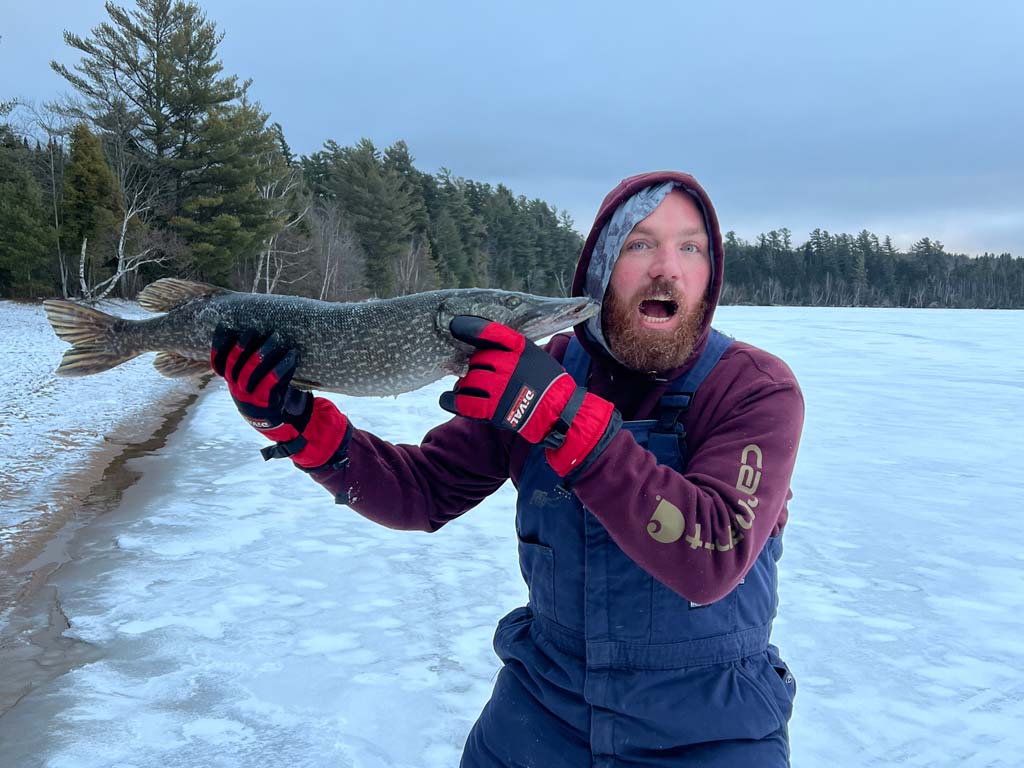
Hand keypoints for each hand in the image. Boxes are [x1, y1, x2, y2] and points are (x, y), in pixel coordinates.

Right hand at [211, 326, 347, 468]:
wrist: (271, 422)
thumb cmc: (263, 392)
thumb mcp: (251, 379)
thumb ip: (250, 360)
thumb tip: (257, 331)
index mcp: (229, 380)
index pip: (217, 361)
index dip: (218, 345)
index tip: (223, 326)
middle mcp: (235, 387)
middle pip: (233, 362)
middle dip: (242, 344)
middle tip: (253, 329)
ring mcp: (247, 395)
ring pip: (250, 370)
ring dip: (264, 351)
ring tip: (276, 337)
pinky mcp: (263, 401)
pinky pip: (271, 381)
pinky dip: (282, 366)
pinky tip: (291, 355)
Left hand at [439, 316, 617, 475]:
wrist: (560, 413)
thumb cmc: (548, 383)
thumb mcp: (536, 355)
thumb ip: (513, 348)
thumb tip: (484, 343)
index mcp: (521, 349)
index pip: (490, 332)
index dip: (470, 328)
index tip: (455, 326)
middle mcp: (510, 366)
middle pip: (477, 360)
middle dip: (475, 367)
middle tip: (481, 375)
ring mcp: (501, 388)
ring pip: (469, 381)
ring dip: (466, 385)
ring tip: (470, 389)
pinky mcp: (495, 410)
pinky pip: (464, 402)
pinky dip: (451, 401)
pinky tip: (447, 399)